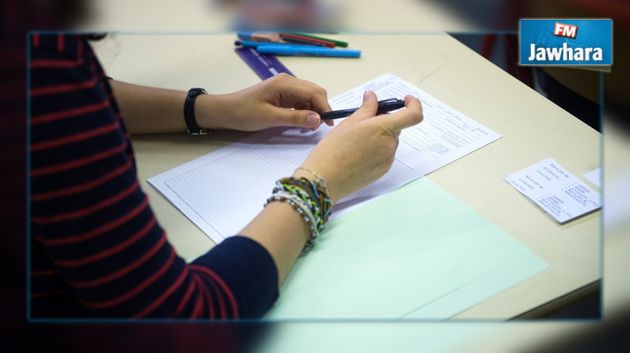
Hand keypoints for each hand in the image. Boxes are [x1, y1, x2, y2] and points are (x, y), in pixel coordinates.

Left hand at [196, 73, 332, 131]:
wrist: (225, 112)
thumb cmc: (244, 113)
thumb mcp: (270, 118)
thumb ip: (295, 118)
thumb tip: (318, 119)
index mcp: (285, 83)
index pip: (314, 92)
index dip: (325, 107)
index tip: (330, 124)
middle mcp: (288, 82)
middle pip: (315, 92)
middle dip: (321, 109)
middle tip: (319, 127)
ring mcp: (286, 88)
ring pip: (309, 97)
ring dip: (313, 111)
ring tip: (309, 127)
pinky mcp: (283, 95)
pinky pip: (301, 101)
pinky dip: (305, 111)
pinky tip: (301, 122)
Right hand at [295, 91, 422, 202]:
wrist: (325, 180)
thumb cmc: (333, 150)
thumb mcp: (348, 123)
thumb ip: (366, 108)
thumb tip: (372, 97)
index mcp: (383, 129)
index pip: (413, 115)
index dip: (414, 104)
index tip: (406, 100)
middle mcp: (390, 145)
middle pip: (395, 127)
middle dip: (383, 121)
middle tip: (362, 122)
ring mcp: (388, 160)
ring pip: (389, 141)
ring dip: (378, 136)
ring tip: (354, 141)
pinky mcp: (382, 171)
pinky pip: (384, 154)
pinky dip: (375, 150)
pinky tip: (356, 154)